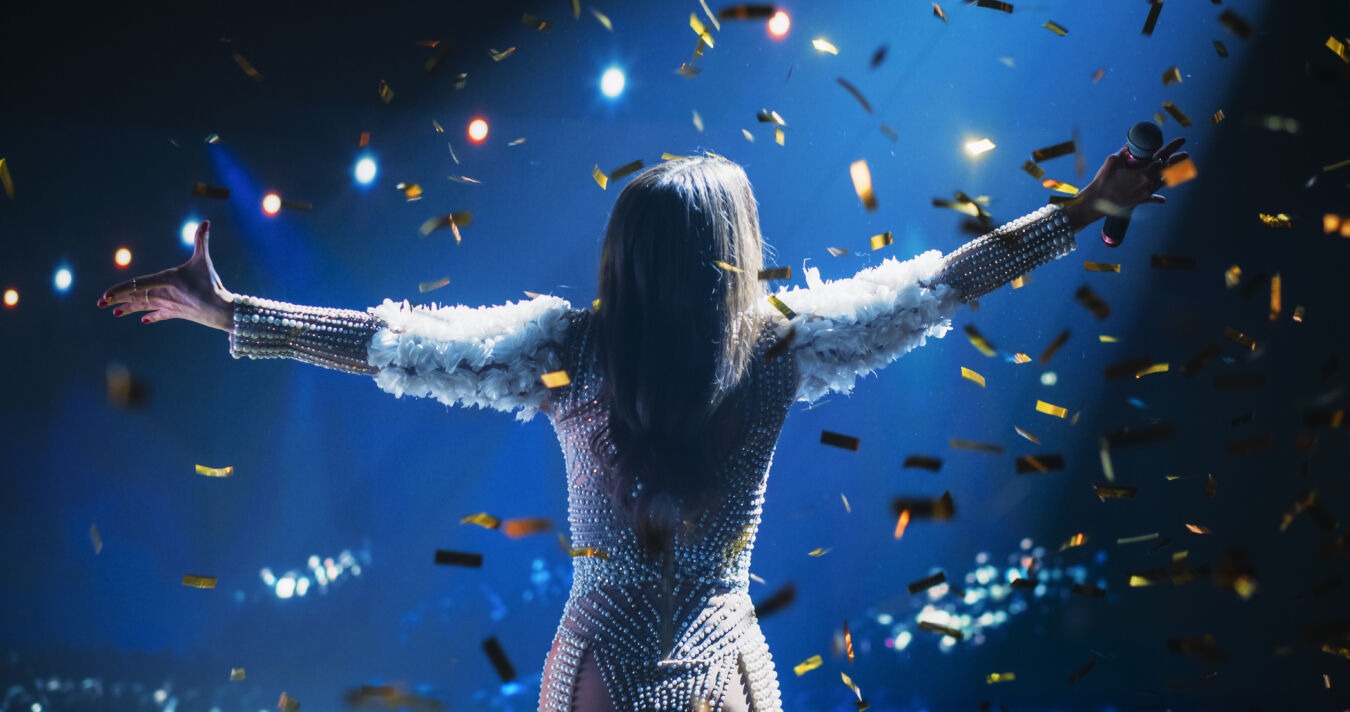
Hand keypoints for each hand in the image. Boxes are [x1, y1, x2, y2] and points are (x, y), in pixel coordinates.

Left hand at [98, 220, 235, 331]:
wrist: (221, 311)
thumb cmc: (211, 284)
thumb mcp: (204, 260)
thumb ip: (202, 240)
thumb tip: (206, 221)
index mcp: (165, 280)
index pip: (136, 284)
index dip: (119, 289)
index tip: (105, 295)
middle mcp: (162, 294)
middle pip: (135, 297)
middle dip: (117, 299)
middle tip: (100, 303)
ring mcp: (168, 305)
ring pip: (144, 306)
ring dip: (128, 308)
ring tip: (114, 312)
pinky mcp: (176, 313)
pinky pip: (160, 315)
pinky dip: (151, 316)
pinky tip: (143, 320)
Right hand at [1065, 137, 1188, 231]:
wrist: (1097, 202)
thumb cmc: (1103, 180)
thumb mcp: (1112, 161)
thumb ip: (1123, 152)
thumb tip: (1129, 147)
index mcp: (1143, 173)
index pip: (1160, 159)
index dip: (1167, 152)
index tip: (1176, 144)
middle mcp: (1148, 183)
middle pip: (1166, 170)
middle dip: (1176, 160)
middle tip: (1186, 154)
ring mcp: (1145, 193)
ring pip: (1162, 182)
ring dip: (1170, 176)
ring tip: (1181, 170)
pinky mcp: (1139, 200)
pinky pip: (1152, 199)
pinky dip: (1157, 198)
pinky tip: (1163, 199)